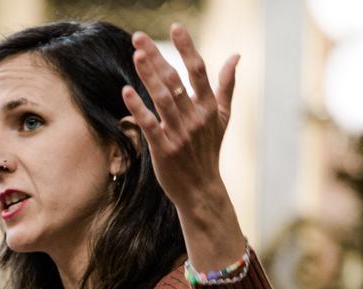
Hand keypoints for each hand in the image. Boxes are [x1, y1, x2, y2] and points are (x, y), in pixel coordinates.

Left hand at [121, 24, 237, 215]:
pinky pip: (149, 124)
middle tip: (138, 37)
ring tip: (136, 54)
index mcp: (209, 107)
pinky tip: (126, 91)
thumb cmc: (209, 150)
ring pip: (162, 98)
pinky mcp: (164, 149)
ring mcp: (179, 133)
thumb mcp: (223, 117)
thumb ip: (226, 85)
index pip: (199, 71)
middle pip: (174, 80)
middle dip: (157, 57)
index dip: (188, 48)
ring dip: (148, 75)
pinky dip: (138, 108)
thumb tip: (236, 55)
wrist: (201, 188)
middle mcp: (195, 117)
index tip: (176, 27)